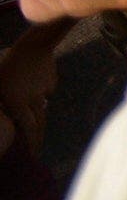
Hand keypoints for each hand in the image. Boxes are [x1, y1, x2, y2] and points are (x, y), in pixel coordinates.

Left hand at [0, 32, 58, 159]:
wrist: (34, 44)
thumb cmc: (8, 66)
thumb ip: (2, 105)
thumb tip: (4, 122)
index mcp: (18, 104)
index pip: (28, 130)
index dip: (31, 144)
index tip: (33, 155)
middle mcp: (34, 101)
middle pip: (39, 124)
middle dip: (38, 138)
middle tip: (37, 149)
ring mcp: (44, 91)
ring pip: (42, 107)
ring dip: (38, 117)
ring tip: (36, 124)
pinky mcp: (50, 81)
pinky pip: (45, 91)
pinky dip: (41, 93)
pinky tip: (34, 86)